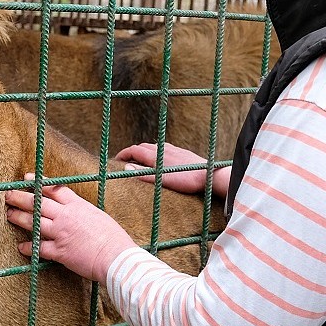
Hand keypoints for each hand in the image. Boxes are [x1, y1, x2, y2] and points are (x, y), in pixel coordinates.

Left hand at [4, 175, 136, 282]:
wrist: (116, 256)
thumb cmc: (113, 238)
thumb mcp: (98, 216)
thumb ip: (83, 212)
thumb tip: (76, 211)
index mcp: (77, 205)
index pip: (53, 189)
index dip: (38, 182)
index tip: (26, 178)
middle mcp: (66, 216)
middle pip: (38, 203)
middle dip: (20, 197)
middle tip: (8, 194)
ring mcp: (60, 233)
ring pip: (34, 222)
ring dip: (18, 217)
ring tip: (9, 214)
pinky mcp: (59, 251)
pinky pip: (38, 247)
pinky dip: (28, 247)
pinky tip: (21, 246)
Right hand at [115, 142, 229, 197]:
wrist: (210, 175)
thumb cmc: (187, 180)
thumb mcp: (163, 180)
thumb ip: (144, 174)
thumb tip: (126, 167)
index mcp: (156, 156)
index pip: (134, 150)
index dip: (123, 154)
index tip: (115, 159)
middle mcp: (164, 149)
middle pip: (143, 146)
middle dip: (132, 151)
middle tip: (125, 160)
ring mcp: (174, 149)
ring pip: (154, 145)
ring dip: (144, 150)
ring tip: (140, 159)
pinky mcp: (183, 152)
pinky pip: (165, 147)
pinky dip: (156, 149)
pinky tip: (161, 156)